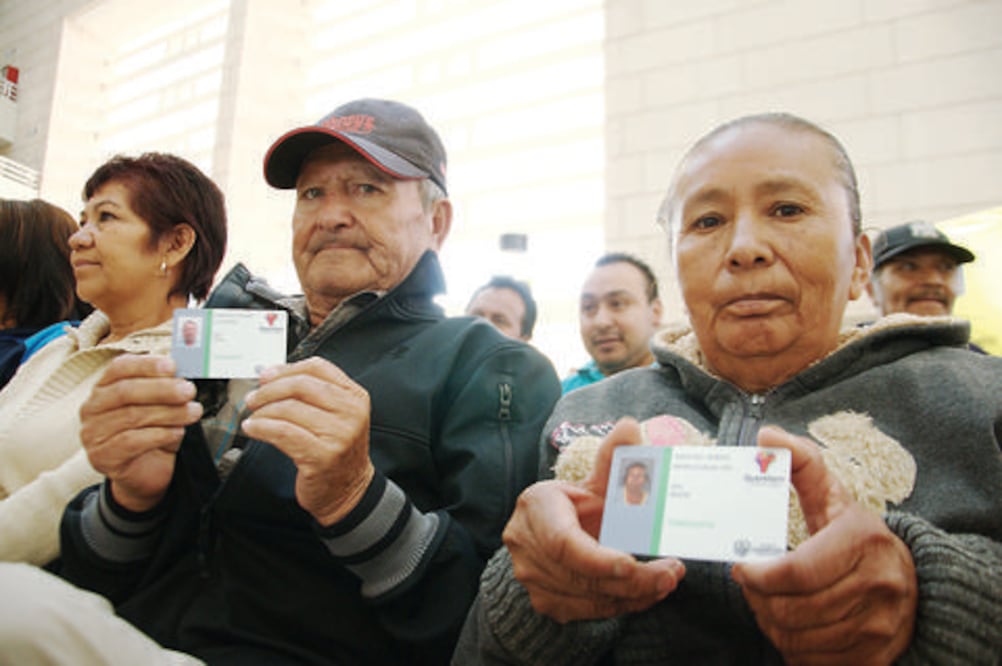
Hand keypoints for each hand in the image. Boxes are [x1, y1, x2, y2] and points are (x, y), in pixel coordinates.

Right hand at [80, 355, 202, 511]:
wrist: (146, 471)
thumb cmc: (151, 432)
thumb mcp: (160, 405)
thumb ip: (167, 388)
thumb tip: (183, 375)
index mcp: (105, 387)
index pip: (119, 367)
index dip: (146, 364)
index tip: (172, 366)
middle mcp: (93, 407)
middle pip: (125, 391)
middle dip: (162, 389)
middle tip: (189, 391)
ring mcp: (93, 433)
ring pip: (131, 416)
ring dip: (168, 412)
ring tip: (192, 412)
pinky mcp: (101, 456)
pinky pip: (131, 441)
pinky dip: (159, 434)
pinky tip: (177, 432)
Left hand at [242, 357, 373, 525]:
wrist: (348, 490)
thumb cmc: (337, 453)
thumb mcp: (337, 416)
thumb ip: (313, 394)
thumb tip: (273, 376)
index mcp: (355, 397)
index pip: (318, 367)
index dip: (286, 368)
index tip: (266, 376)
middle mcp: (351, 413)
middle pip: (301, 385)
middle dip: (270, 389)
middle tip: (254, 397)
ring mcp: (339, 435)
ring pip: (289, 408)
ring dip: (263, 411)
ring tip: (254, 417)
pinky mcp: (322, 455)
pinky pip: (283, 432)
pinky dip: (262, 428)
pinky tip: (254, 429)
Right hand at [504, 418, 684, 622]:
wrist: (550, 533)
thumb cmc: (578, 504)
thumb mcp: (595, 480)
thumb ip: (613, 457)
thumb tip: (629, 425)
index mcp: (535, 507)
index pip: (563, 543)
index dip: (597, 558)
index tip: (631, 564)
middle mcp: (525, 545)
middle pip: (581, 575)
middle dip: (632, 580)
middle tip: (671, 573)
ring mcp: (532, 578)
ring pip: (588, 598)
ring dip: (634, 595)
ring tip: (668, 580)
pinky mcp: (546, 602)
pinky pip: (589, 611)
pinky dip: (623, 605)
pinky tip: (649, 593)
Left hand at [731, 426, 916, 664]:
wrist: (913, 583)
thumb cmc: (857, 535)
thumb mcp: (832, 496)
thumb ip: (800, 464)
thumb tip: (767, 436)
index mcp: (862, 540)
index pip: (797, 571)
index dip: (758, 575)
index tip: (741, 568)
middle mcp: (879, 585)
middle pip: (792, 609)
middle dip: (759, 599)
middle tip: (751, 587)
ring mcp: (881, 626)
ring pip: (799, 638)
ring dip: (771, 623)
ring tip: (768, 603)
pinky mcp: (876, 657)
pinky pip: (815, 661)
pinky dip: (793, 647)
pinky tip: (791, 626)